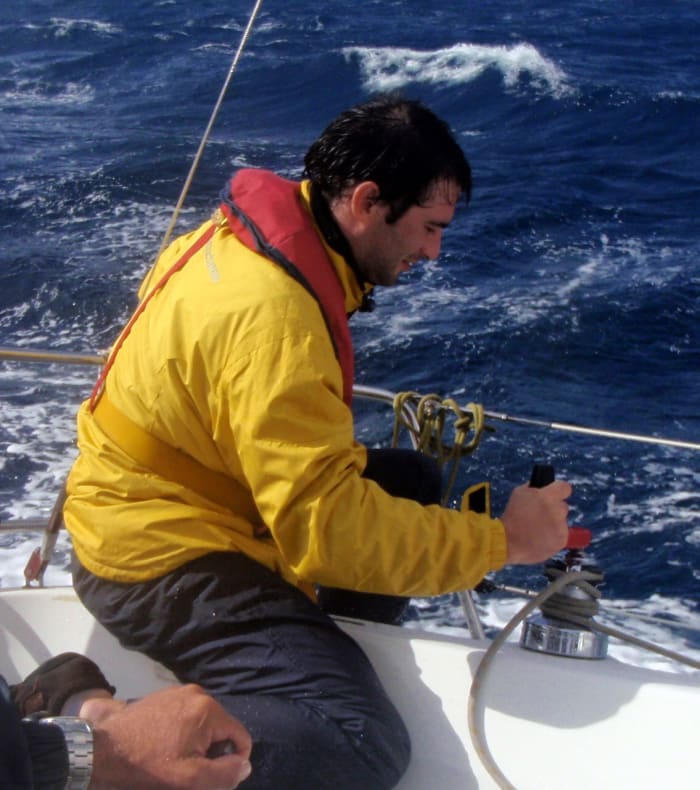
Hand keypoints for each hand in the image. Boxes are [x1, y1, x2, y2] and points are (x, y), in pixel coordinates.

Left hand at [90, 684, 251, 788]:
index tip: (214, 776)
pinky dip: (184, 731)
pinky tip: (164, 747)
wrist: (103, 751)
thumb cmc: (149, 766)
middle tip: (191, 770)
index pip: (240, 736)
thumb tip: (245, 764)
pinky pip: (186, 715)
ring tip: (176, 760)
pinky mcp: (163, 695)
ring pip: (204, 722)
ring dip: (198, 742)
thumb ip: (224, 773)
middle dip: (213, 751)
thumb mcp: (190, 779)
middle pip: (222, 728)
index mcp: (209, 709)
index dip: (234, 761)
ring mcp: (179, 691)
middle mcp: (198, 693)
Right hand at [500, 480, 570, 564]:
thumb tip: (542, 488)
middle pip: (563, 506)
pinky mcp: (561, 541)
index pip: (565, 488)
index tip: (555, 493)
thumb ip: (533, 488)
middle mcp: (557, 511)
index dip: (559, 489)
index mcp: (547, 497)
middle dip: (553, 508)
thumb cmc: (512, 516)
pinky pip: (560, 535)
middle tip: (540, 514)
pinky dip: (553, 536)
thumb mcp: (518, 494)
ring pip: (562, 522)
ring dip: (553, 523)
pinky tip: (540, 538)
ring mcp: (561, 528)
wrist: (509, 542)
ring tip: (537, 529)